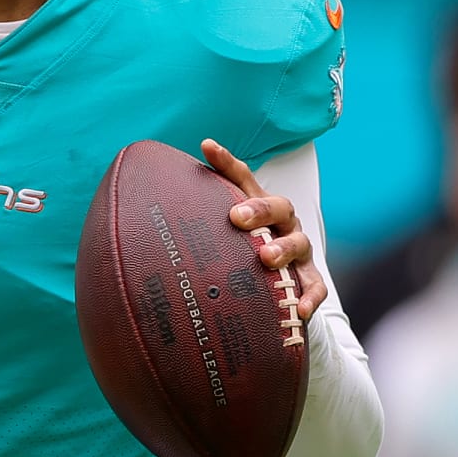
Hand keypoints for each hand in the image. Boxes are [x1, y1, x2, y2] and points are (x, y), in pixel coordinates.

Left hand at [201, 139, 326, 325]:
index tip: (207, 146)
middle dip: (259, 210)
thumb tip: (142, 211)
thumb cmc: (239, 251)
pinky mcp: (307, 278)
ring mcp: (298, 250)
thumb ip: (193, 221)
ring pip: (299, 243)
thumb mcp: (218, 234)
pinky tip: (300, 310)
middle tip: (237, 217)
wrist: (276, 284)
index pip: (243, 177)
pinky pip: (315, 286)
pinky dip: (309, 296)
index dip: (226, 162)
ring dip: (283, 249)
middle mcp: (281, 224)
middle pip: (278, 206)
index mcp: (258, 205)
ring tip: (266, 257)